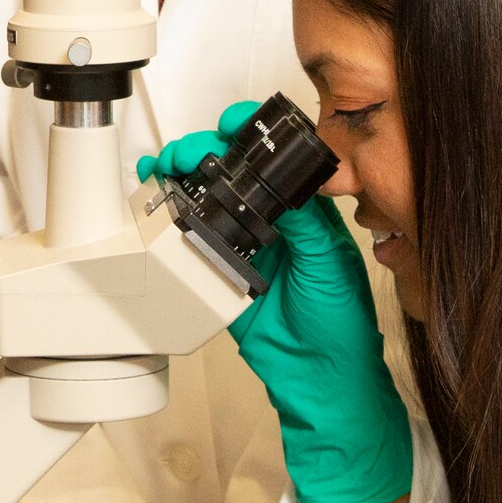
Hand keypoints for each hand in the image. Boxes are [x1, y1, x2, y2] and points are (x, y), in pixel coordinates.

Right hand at [144, 104, 410, 502]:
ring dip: (184, 176)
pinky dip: (171, 219)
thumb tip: (288, 184)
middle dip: (206, 151)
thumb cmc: (342, 326)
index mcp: (306, 214)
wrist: (321, 379)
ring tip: (167, 166)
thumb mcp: (331, 264)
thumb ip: (307, 224)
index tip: (234, 123)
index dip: (252, 137)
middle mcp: (272, 226)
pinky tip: (159, 202)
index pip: (275, 162)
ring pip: (207, 199)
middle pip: (232, 174)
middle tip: (190, 151)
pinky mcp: (219, 275)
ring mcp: (243, 248)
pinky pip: (191, 242)